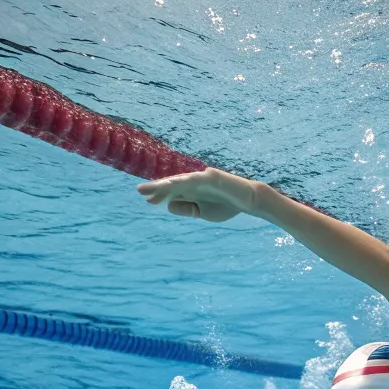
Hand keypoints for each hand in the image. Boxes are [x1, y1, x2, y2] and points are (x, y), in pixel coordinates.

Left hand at [138, 167, 260, 222]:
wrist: (248, 201)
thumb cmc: (225, 206)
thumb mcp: (202, 212)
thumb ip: (186, 209)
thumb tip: (168, 205)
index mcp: (191, 191)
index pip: (172, 192)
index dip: (160, 195)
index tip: (147, 200)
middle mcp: (194, 182)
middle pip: (172, 184)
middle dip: (157, 188)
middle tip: (140, 191)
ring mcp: (203, 178)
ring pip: (181, 180)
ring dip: (167, 184)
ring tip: (153, 188)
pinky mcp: (213, 176)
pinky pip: (198, 179)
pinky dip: (186, 181)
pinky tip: (175, 183)